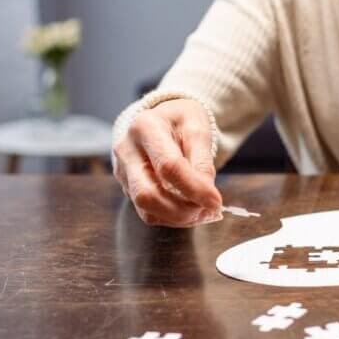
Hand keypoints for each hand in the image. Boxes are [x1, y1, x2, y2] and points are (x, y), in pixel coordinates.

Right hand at [113, 99, 222, 226]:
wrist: (163, 120)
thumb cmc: (181, 122)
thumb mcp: (198, 129)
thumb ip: (203, 161)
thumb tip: (207, 194)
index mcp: (145, 127)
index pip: (168, 166)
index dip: (194, 188)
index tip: (216, 202)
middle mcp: (127, 150)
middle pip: (147, 193)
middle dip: (182, 210)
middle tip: (208, 212)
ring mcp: (122, 171)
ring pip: (145, 208)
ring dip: (178, 218)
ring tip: (201, 213)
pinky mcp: (126, 187)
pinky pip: (147, 212)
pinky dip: (171, 218)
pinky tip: (188, 211)